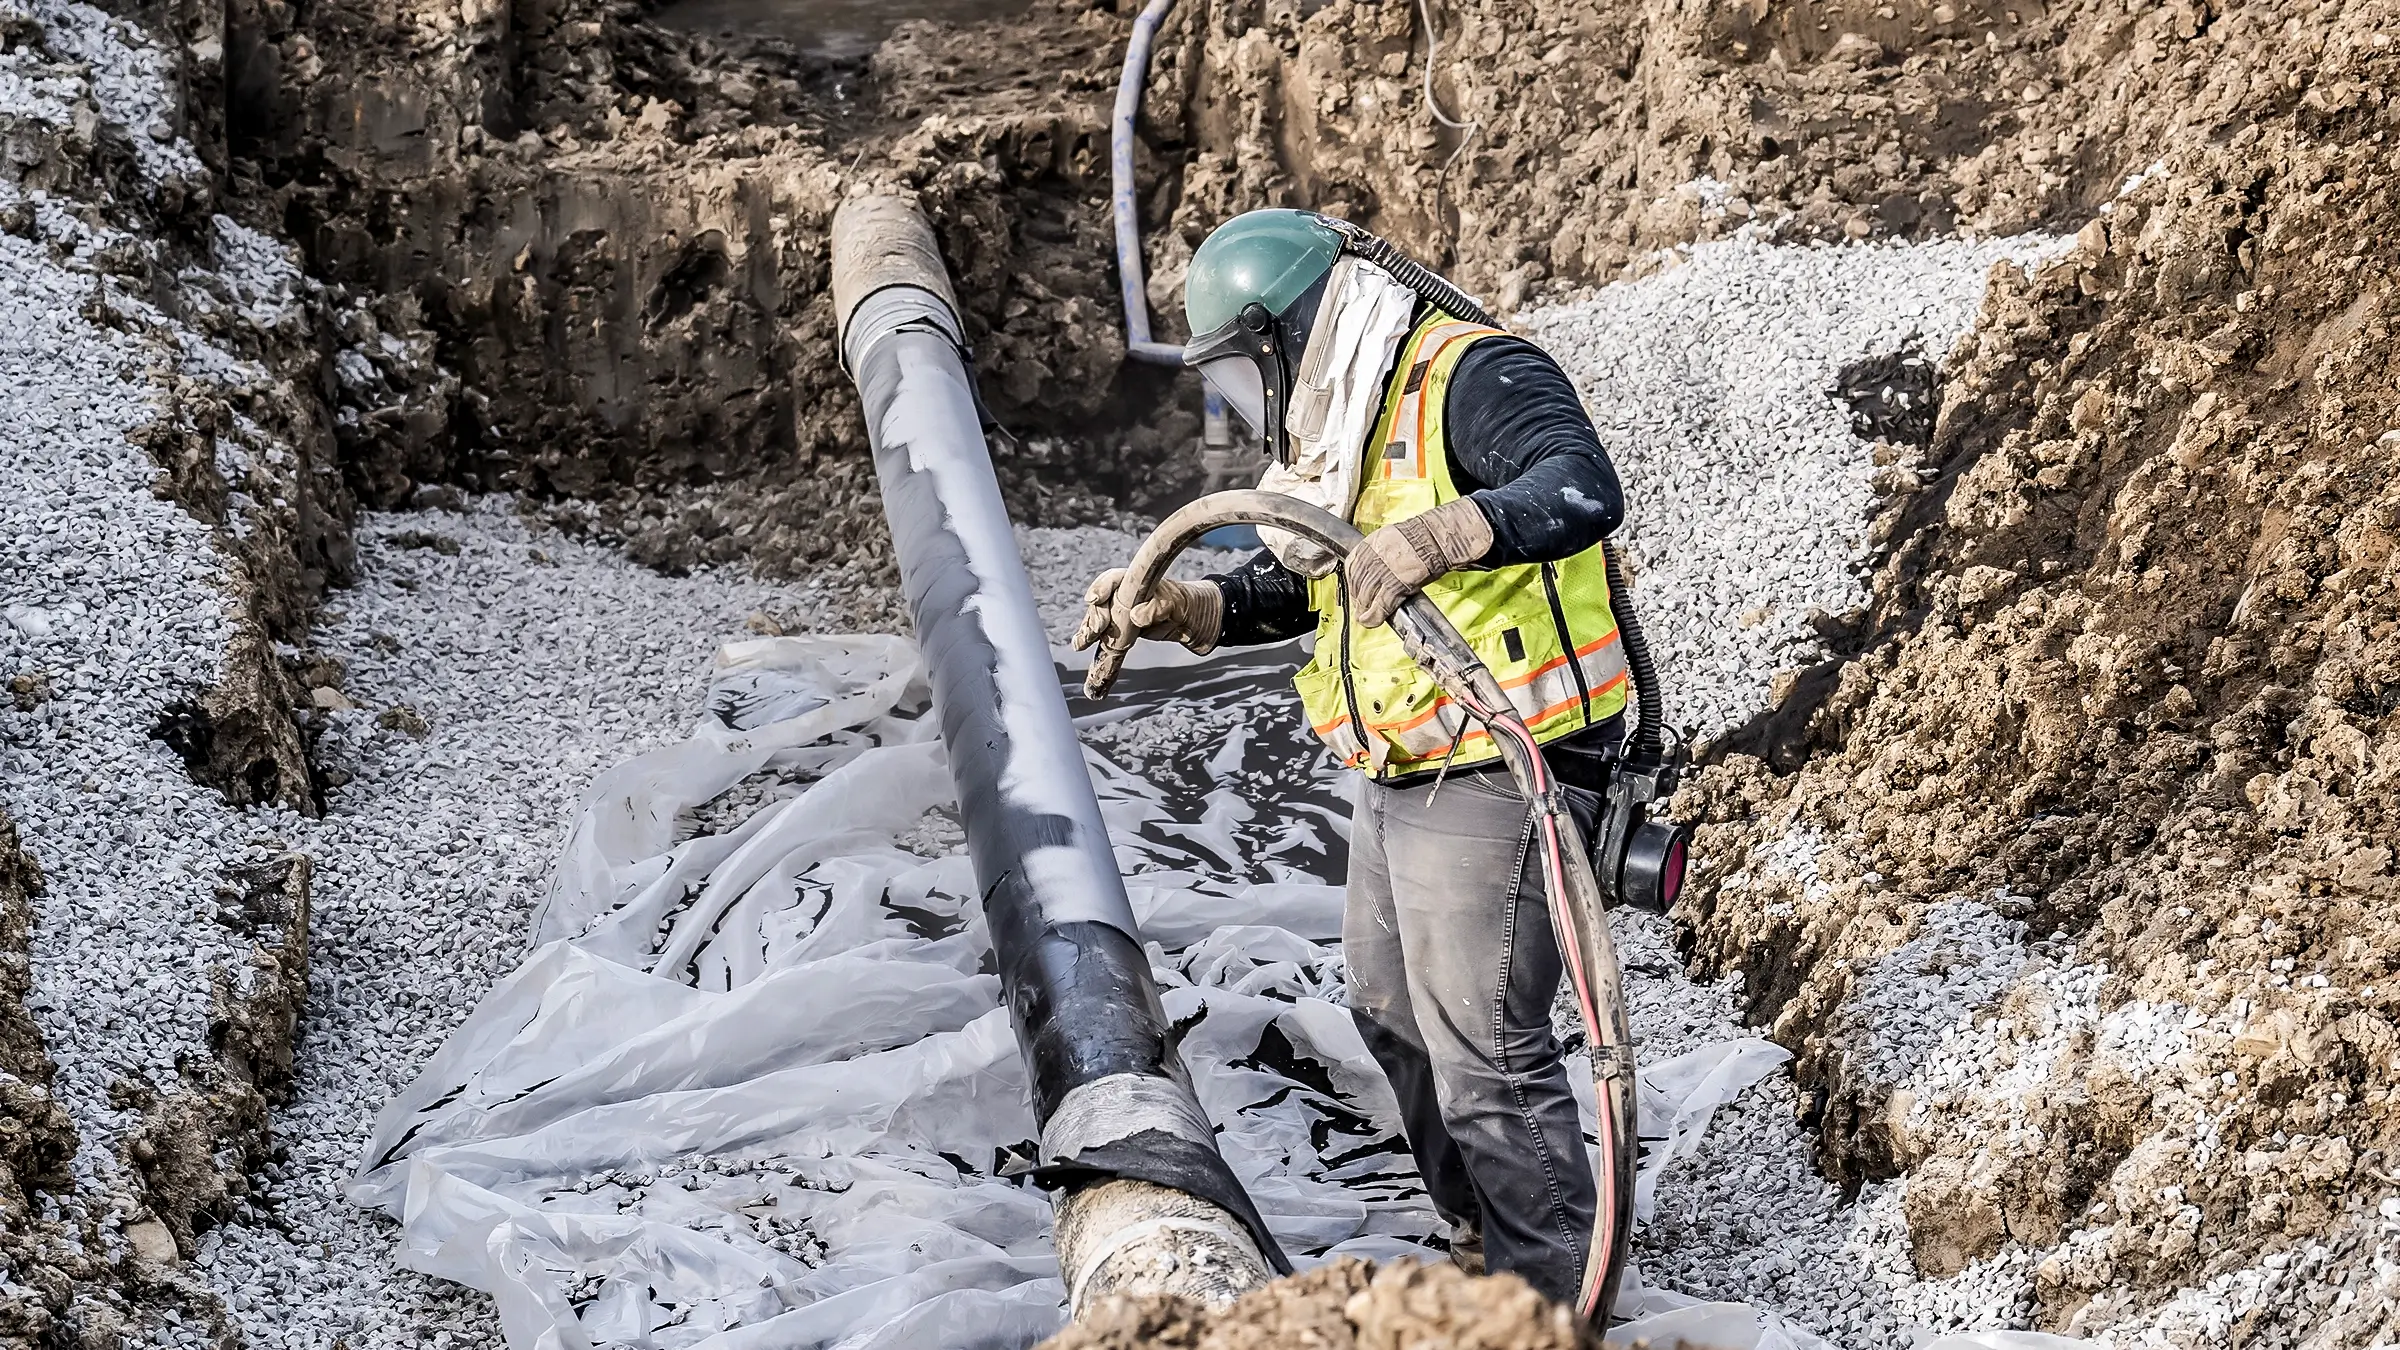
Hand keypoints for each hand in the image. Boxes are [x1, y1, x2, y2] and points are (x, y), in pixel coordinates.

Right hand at [1072, 570, 1224, 654]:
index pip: (1112, 579)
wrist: (1188, 619)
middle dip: (1094, 615)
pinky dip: (1090, 638)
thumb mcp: (1174, 603)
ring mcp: (1118, 610)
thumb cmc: (1181, 603)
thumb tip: (1136, 616)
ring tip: (1081, 643)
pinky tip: (1079, 646)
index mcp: (1134, 580)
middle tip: (1096, 629)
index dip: (1101, 587)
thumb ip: (1157, 608)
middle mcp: (1121, 594)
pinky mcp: (1118, 627)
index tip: (1095, 599)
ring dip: (1088, 629)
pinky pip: (1101, 632)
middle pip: (1101, 602)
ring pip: (1097, 618)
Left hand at [1344, 498, 1495, 625]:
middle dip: (1358, 599)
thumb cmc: (1420, 537)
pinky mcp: (1395, 585)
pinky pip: (1380, 605)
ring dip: (1364, 609)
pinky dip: (1374, 616)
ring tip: (1365, 616)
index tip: (1354, 590)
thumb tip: (1372, 568)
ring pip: (1366, 596)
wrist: (1435, 538)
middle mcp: (1373, 557)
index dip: (1352, 583)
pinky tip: (1372, 621)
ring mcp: (1383, 572)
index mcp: (1370, 544)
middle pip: (1357, 584)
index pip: (1352, 567)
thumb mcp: (1390, 538)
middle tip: (1360, 607)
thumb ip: (1378, 552)